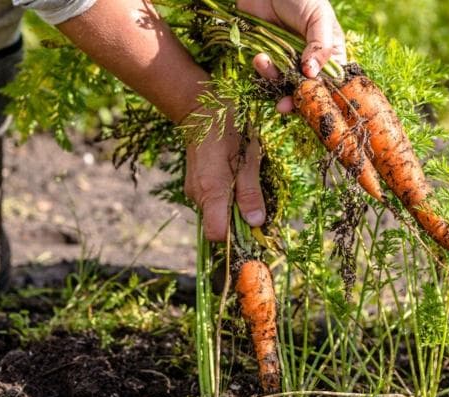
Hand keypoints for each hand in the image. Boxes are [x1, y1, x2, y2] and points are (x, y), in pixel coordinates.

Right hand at [184, 109, 265, 241]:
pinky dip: (224, 197)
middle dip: (237, 219)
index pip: (216, 234)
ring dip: (232, 205)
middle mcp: (197, 195)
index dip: (235, 235)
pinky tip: (232, 176)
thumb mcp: (248, 159)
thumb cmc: (229, 130)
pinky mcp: (193, 185)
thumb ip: (250, 193)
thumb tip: (256, 222)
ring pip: (215, 213)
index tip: (252, 225)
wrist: (201, 109)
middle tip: (254, 196)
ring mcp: (193, 190)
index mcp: (211, 191)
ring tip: (243, 179)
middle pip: (218, 224)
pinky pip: (211, 201)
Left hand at [237, 0, 346, 112]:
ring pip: (284, 85)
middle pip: (307, 91)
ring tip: (263, 61)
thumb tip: (312, 75)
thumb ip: (320, 46)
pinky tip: (259, 57)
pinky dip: (262, 71)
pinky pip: (266, 76)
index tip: (311, 103)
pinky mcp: (269, 59)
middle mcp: (311, 63)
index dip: (323, 97)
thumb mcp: (319, 17)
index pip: (332, 84)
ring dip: (273, 79)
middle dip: (294, 99)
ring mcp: (288, 62)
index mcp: (331, 54)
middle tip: (284, 105)